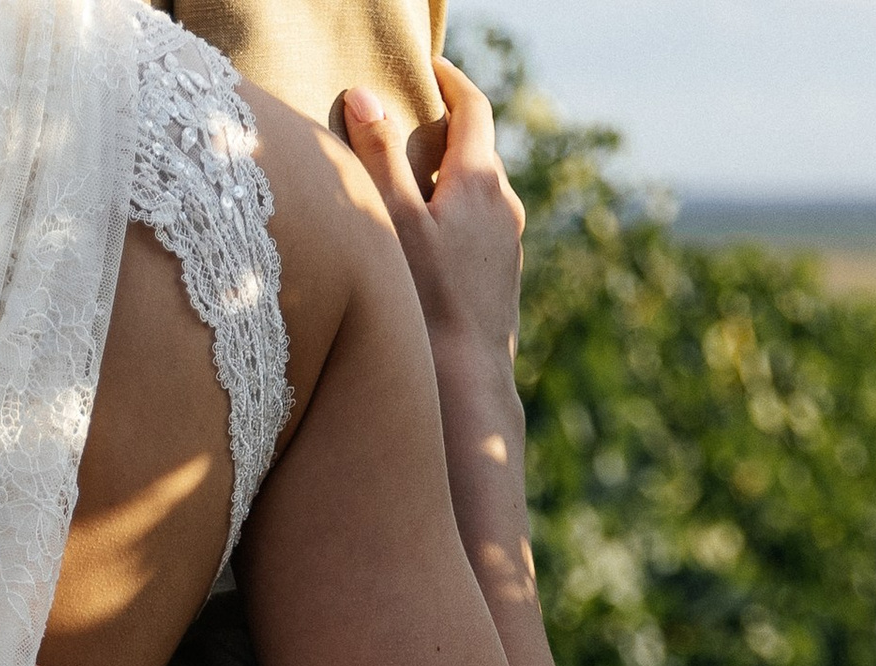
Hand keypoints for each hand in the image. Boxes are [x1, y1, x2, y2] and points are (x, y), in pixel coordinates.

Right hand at [339, 59, 524, 363]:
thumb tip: (365, 96)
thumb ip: (378, 156)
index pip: (474, 108)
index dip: (452, 81)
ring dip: (452, 183)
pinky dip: (458, 221)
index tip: (432, 68)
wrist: (468, 387)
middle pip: (479, 151)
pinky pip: (483, 232)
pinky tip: (430, 248)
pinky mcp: (505, 282)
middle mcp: (505, 207)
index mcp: (479, 182)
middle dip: (448, 134)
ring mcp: (511, 247)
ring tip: (416, 190)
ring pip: (482, 195)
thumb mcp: (392, 223)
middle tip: (412, 128)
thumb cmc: (425, 304)